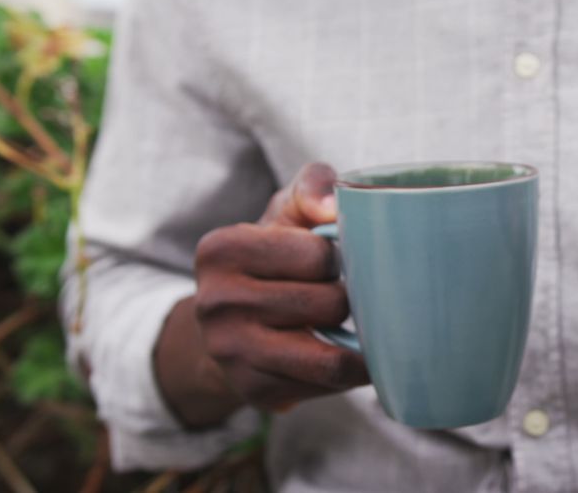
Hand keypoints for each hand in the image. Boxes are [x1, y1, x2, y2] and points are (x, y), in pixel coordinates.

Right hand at [155, 163, 368, 426]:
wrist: (233, 320)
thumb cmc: (275, 256)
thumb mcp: (286, 212)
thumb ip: (312, 186)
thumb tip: (332, 205)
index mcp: (221, 249)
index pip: (318, 255)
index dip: (336, 257)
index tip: (327, 259)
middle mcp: (215, 304)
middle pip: (328, 305)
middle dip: (346, 299)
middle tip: (339, 294)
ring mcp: (231, 354)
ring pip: (330, 358)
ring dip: (356, 342)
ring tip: (362, 328)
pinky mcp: (253, 391)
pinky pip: (325, 387)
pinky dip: (347, 373)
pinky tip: (344, 353)